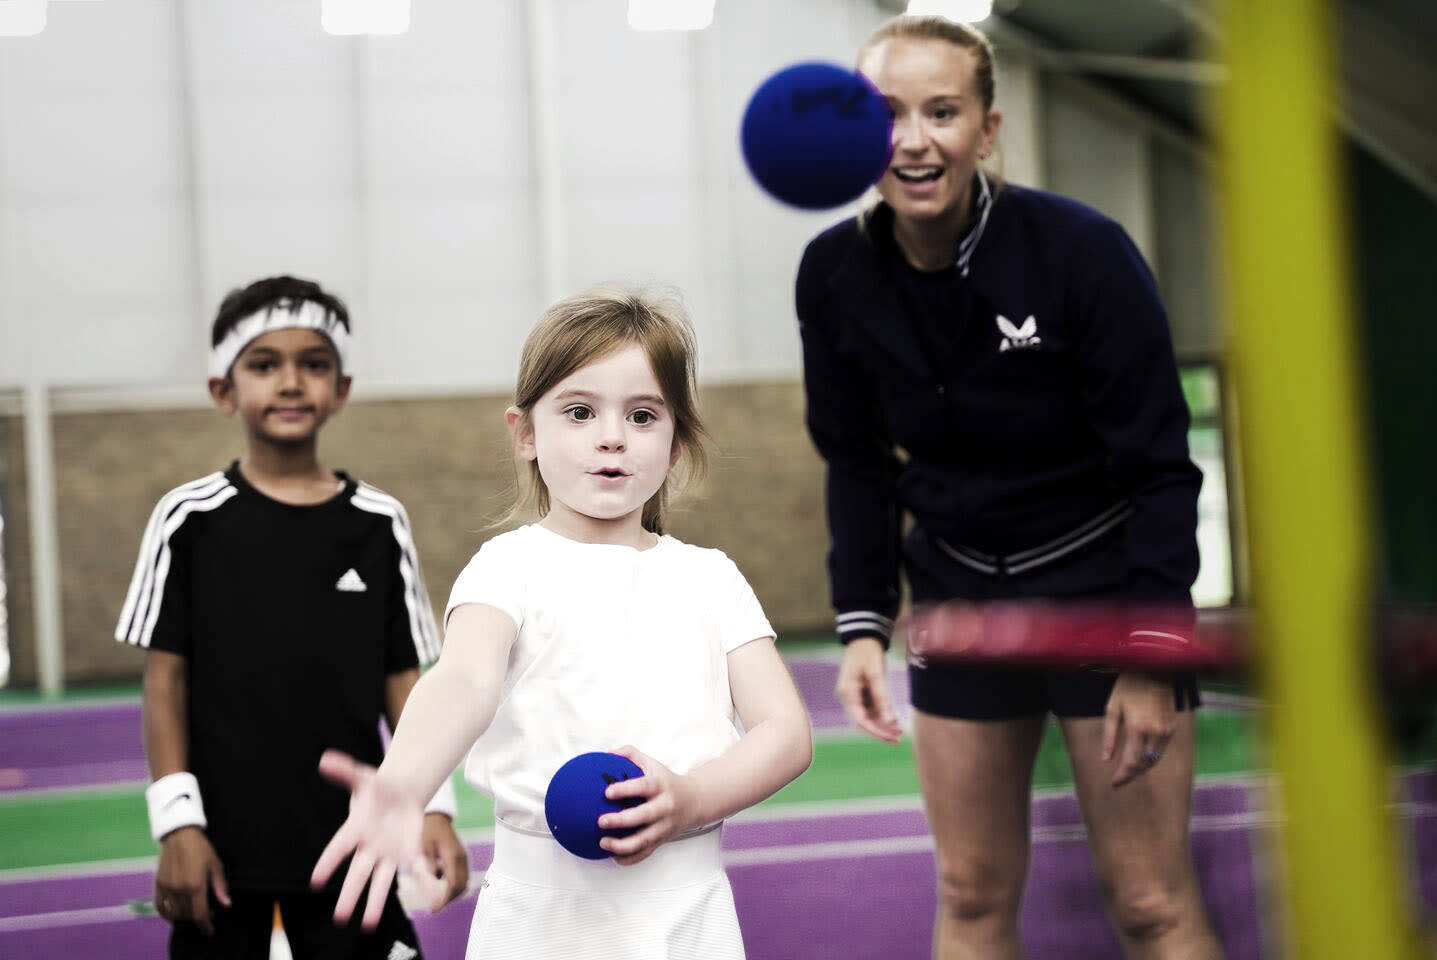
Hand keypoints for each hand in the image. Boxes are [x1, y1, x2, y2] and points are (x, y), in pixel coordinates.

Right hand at [154, 826, 229, 934]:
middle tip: (207, 914)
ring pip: (174, 913)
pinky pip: (160, 906)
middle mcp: (179, 890)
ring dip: (184, 917)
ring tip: (193, 911)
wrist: (180, 834)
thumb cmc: (201, 848)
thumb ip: (220, 886)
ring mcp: (167, 888)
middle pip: (187, 915)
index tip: (210, 930)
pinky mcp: (158, 884)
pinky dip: (166, 914)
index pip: (199, 914)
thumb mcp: (216, 865)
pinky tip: (173, 914)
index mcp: (195, 885)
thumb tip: (226, 904)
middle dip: (198, 919)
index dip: (205, 925)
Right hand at [310, 750, 445, 928]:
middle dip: (350, 895)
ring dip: (377, 902)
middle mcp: (370, 848)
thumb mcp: (363, 777)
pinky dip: (425, 884)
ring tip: (369, 924)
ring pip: (382, 882)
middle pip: (357, 874)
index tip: (316, 881)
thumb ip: (345, 771)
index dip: (328, 863)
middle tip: (340, 917)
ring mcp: (389, 854)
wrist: (401, 793)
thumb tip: (326, 759)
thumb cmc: (378, 789)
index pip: (338, 848)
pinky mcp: (410, 853)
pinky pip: (418, 870)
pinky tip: (432, 900)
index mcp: (355, 830)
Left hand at [420, 812, 469, 908]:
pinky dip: (455, 886)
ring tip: (438, 901)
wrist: (438, 817)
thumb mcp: (426, 847)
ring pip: (464, 883)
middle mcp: (462, 859)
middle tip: (435, 908)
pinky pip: (462, 876)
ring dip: (453, 894)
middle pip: (461, 886)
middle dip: (449, 900)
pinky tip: (442, 887)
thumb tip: (435, 880)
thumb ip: (430, 865)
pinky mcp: (462, 858)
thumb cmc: (429, 830)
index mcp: (453, 856)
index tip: (434, 909)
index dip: (444, 899)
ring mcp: (463, 858)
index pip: (453, 884)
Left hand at [595, 746, 699, 865]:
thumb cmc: (666, 781)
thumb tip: (606, 753)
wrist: (695, 801)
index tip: (607, 792)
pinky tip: (613, 856)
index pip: (645, 786)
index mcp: (661, 786)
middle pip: (645, 816)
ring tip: (602, 843)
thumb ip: (630, 754)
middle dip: (622, 820)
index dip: (626, 789)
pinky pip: (646, 853)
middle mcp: (665, 807)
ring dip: (623, 845)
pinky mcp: (663, 840)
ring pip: (645, 840)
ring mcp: (665, 826)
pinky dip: (630, 858)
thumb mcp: (652, 763)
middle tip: (601, 821)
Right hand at [835, 638, 901, 742]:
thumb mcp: (876, 673)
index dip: (876, 732)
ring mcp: (856, 695)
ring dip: (884, 724)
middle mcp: (850, 697)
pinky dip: (884, 714)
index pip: (861, 720)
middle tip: (898, 738)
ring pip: (870, 716)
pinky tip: (896, 720)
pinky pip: (873, 708)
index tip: (890, 738)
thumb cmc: (868, 652)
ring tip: (900, 730)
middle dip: (881, 731)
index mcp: (848, 693)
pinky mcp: (863, 692)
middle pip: (865, 721)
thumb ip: (882, 697)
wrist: (864, 637)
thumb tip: (889, 720)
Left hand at [1102, 672, 1176, 786]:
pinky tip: (1140, 756)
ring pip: (1154, 759)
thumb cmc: (1128, 687)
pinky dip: (1151, 756)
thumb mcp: (1112, 708)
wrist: (1153, 670)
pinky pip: (1161, 749)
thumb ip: (1109, 736)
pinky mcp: (1172, 727)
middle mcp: (1155, 733)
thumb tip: (1105, 759)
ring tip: (1127, 770)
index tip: (1113, 784)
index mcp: (1137, 729)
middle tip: (1119, 780)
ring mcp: (1166, 731)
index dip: (1122, 776)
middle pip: (1144, 765)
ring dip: (1141, 767)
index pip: (1131, 763)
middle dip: (1131, 774)